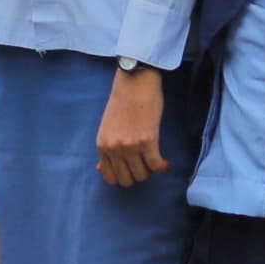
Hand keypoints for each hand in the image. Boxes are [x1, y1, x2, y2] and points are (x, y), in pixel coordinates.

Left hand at [95, 66, 167, 186]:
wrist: (134, 83)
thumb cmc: (122, 103)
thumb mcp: (107, 128)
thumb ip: (105, 150)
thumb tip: (100, 170)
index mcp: (102, 146)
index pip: (110, 178)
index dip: (123, 177)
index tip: (132, 170)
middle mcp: (114, 148)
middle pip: (127, 180)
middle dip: (137, 175)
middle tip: (144, 164)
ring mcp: (130, 146)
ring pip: (142, 175)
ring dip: (150, 170)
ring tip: (153, 159)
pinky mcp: (147, 141)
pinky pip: (155, 166)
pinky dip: (162, 166)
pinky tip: (164, 161)